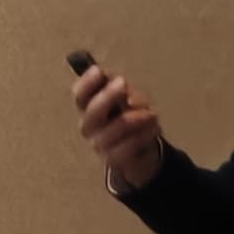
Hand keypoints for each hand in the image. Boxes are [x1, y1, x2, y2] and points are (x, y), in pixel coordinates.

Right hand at [68, 57, 163, 190]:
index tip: (99, 71)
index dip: (86, 83)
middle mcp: (89, 127)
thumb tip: (118, 84)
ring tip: (152, 114)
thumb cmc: (132, 119)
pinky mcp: (114, 161)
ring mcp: (100, 145)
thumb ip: (122, 90)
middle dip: (106, 96)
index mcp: (89, 108)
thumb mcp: (130, 99)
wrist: (142, 152)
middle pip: (91, 112)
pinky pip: (127, 147)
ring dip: (134, 119)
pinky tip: (153, 130)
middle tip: (123, 84)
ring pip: (112, 130)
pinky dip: (142, 136)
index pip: (80, 95)